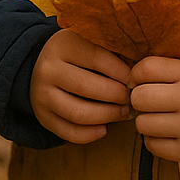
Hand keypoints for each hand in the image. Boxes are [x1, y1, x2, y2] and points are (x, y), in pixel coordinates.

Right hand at [29, 29, 132, 143]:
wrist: (40, 66)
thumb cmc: (78, 56)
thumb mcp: (90, 45)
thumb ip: (112, 56)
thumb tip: (139, 79)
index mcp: (63, 45)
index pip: (98, 59)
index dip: (122, 72)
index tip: (137, 81)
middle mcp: (48, 69)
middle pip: (87, 87)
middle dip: (116, 97)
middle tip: (132, 100)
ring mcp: (42, 94)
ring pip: (78, 113)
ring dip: (107, 116)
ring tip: (123, 113)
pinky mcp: (42, 116)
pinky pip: (68, 132)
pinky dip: (90, 134)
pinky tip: (104, 128)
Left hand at [128, 57, 179, 163]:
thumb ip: (168, 68)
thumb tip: (131, 78)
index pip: (146, 68)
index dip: (137, 74)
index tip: (142, 80)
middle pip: (139, 98)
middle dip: (139, 98)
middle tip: (150, 100)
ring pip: (142, 123)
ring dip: (146, 120)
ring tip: (160, 116)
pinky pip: (152, 146)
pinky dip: (154, 139)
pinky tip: (166, 132)